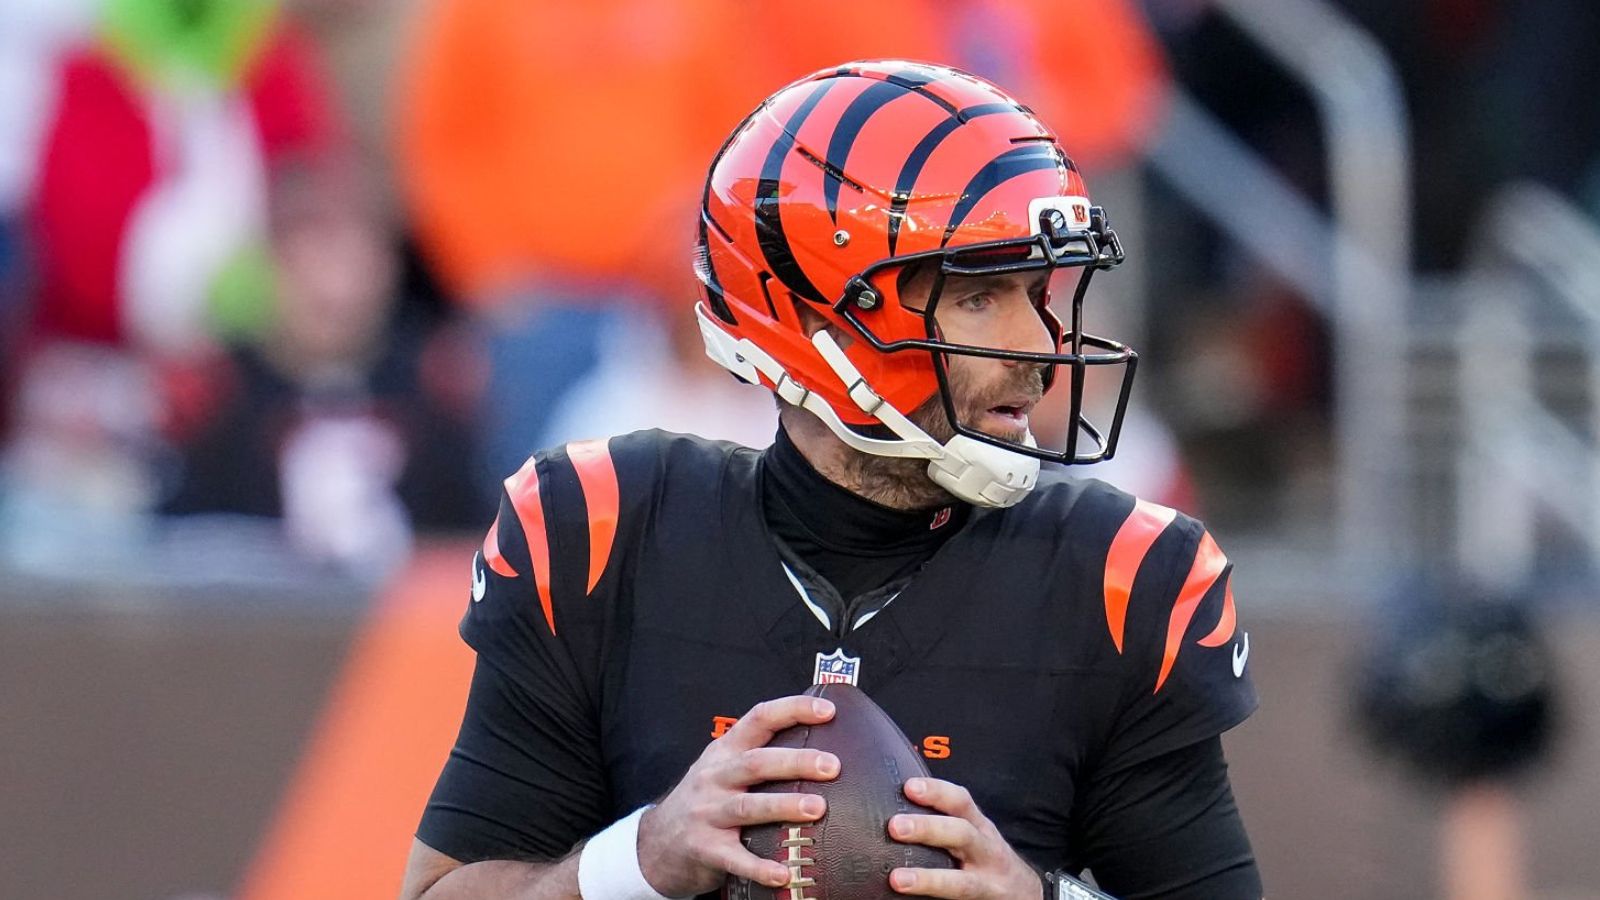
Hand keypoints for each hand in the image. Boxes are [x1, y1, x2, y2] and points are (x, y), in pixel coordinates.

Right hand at [636, 695, 839, 894]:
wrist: (656, 842)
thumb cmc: (705, 800)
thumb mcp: (722, 768)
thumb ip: (760, 756)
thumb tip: (821, 749)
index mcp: (725, 751)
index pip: (759, 718)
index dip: (792, 710)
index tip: (827, 710)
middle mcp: (715, 777)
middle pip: (757, 763)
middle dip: (796, 761)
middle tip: (832, 766)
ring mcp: (707, 813)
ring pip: (748, 806)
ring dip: (783, 805)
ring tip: (817, 809)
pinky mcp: (704, 848)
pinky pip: (734, 858)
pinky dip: (759, 866)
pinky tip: (784, 872)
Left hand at [888, 777, 1043, 897]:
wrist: (1024, 892)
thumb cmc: (986, 857)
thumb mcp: (974, 833)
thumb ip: (946, 823)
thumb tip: (897, 815)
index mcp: (979, 827)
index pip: (960, 802)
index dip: (937, 792)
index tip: (909, 787)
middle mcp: (986, 852)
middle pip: (961, 835)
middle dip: (928, 829)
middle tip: (895, 826)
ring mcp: (988, 882)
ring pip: (961, 881)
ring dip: (929, 879)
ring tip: (898, 879)